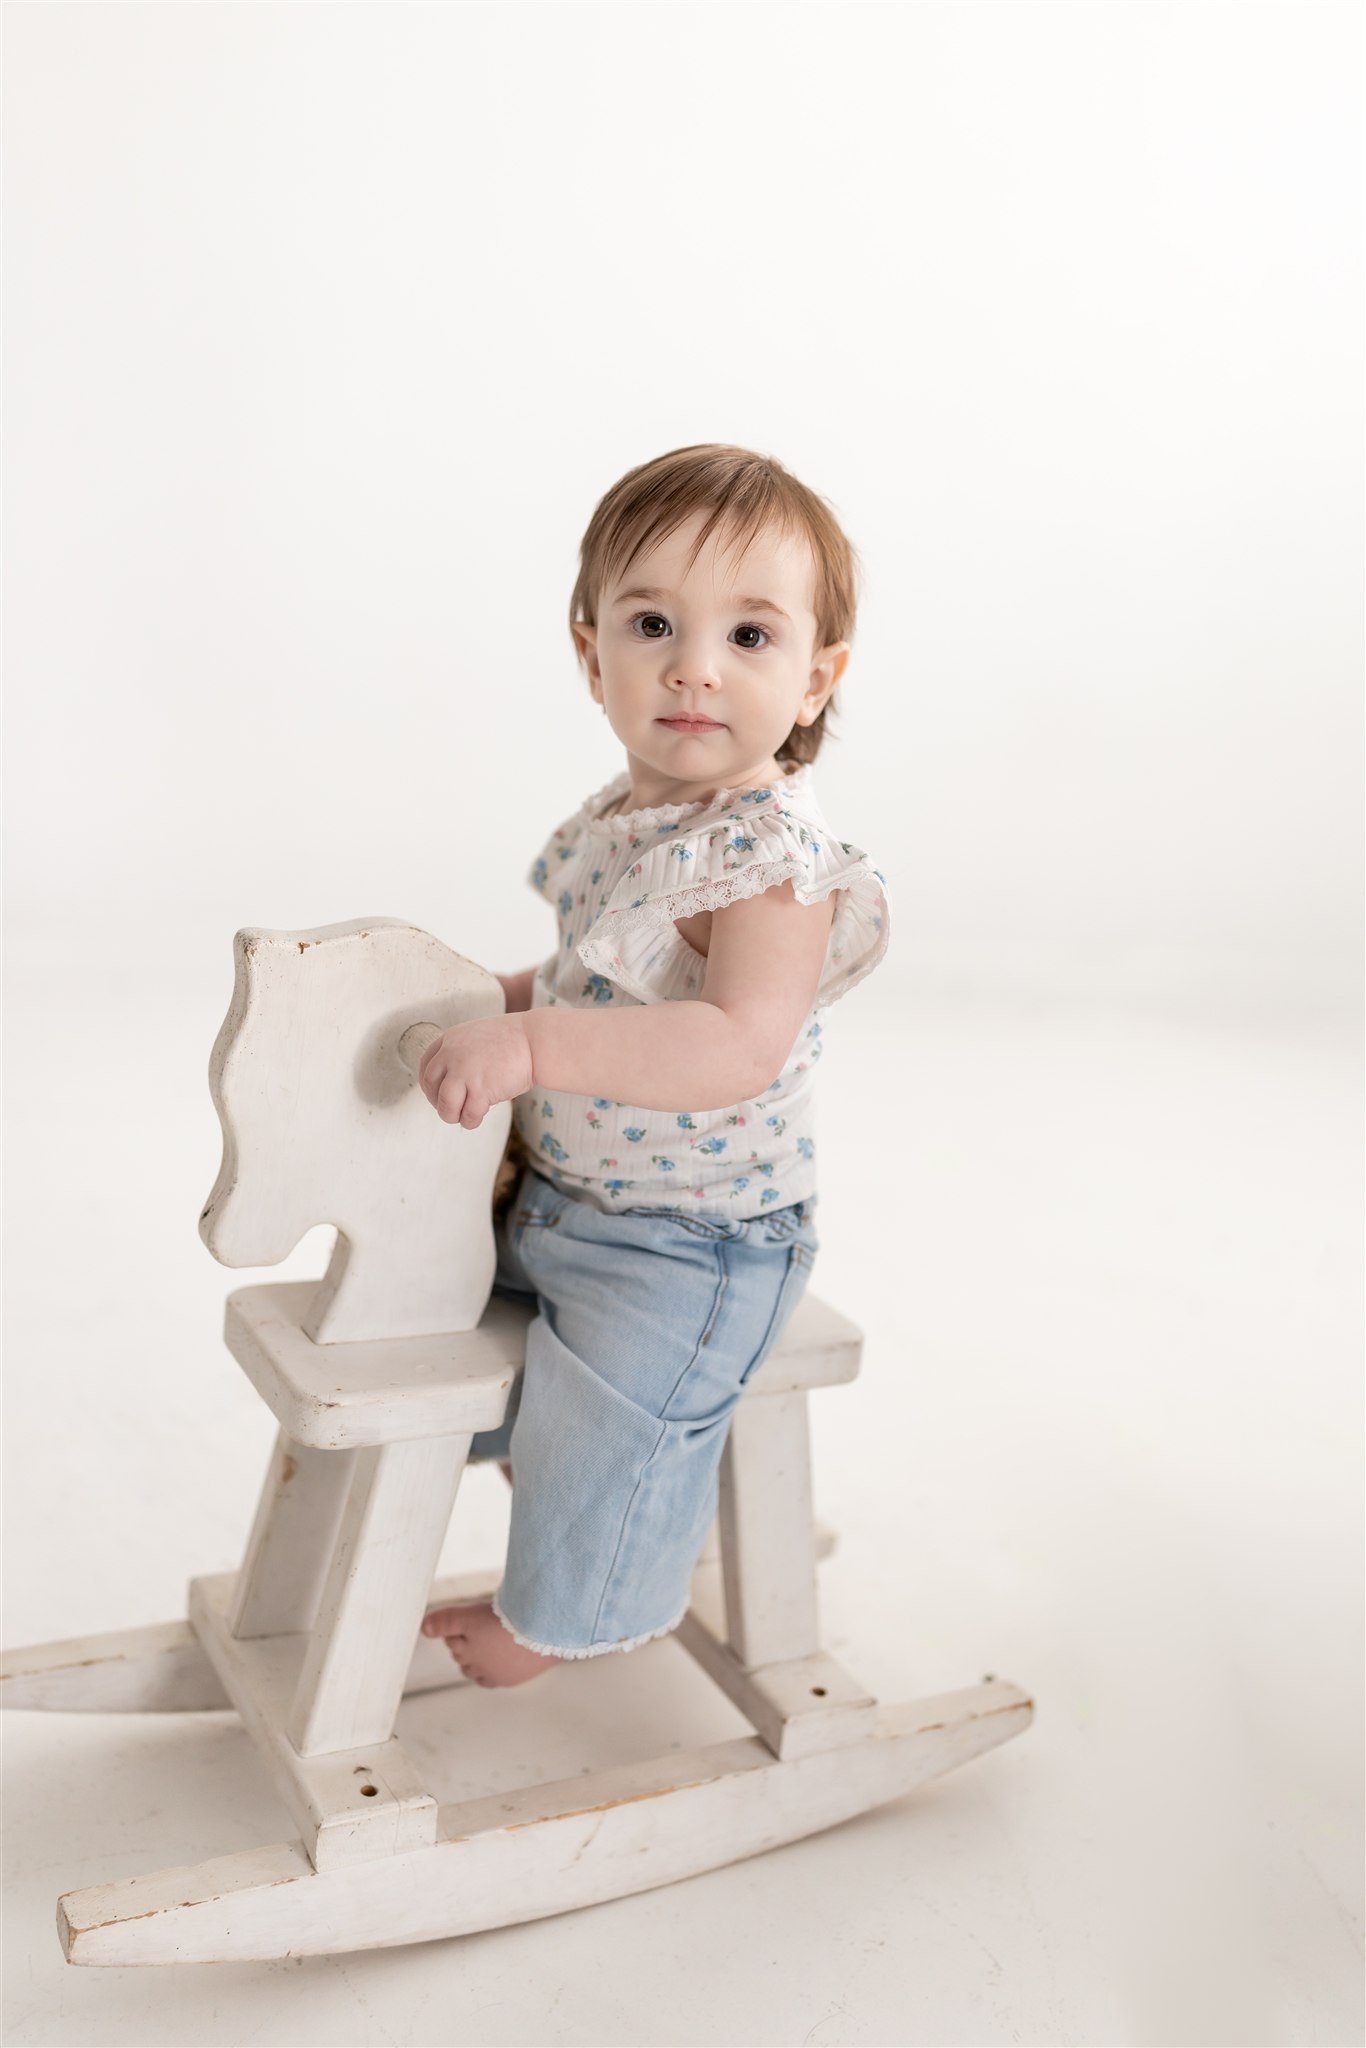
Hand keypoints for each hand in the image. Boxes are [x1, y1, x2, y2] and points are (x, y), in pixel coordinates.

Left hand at [418, 1016, 533, 1129]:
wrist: (536, 1041)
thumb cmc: (514, 1042)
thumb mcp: (477, 1038)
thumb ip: (460, 1054)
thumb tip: (451, 1084)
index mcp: (451, 1039)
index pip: (425, 1064)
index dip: (429, 1084)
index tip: (437, 1094)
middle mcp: (452, 1054)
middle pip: (430, 1085)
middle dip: (438, 1101)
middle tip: (451, 1108)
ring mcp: (465, 1072)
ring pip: (445, 1104)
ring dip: (452, 1115)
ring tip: (464, 1116)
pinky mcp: (481, 1090)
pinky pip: (468, 1115)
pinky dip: (471, 1120)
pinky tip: (479, 1117)